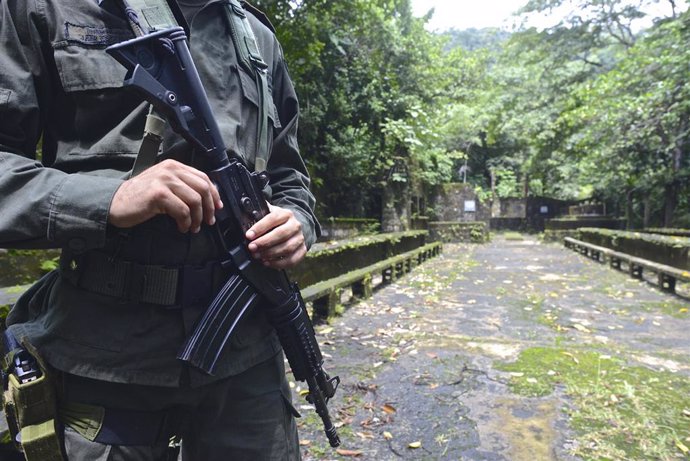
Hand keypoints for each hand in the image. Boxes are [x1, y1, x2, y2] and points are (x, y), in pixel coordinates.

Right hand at [108, 159, 222, 232]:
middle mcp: (170, 170)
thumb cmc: (141, 197)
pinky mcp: (158, 194)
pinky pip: (182, 210)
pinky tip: (181, 227)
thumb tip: (208, 199)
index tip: (217, 208)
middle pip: (203, 188)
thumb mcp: (164, 184)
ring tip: (193, 227)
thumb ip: (182, 186)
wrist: (116, 202)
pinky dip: (186, 222)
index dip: (214, 194)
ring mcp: (164, 180)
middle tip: (208, 221)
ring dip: (197, 218)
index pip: (203, 177)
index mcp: (174, 166)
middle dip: (209, 208)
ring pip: (195, 200)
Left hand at [245, 204, 306, 268]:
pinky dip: (279, 263)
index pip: (273, 219)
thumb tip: (245, 214)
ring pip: (287, 248)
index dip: (260, 227)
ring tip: (258, 256)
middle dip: (264, 242)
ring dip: (270, 254)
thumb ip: (259, 214)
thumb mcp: (270, 213)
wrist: (294, 227)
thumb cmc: (278, 222)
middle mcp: (295, 225)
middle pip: (281, 234)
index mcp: (286, 214)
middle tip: (252, 247)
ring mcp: (300, 239)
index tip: (249, 235)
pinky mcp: (302, 250)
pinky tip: (268, 262)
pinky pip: (292, 260)